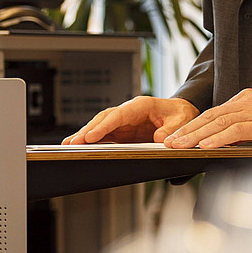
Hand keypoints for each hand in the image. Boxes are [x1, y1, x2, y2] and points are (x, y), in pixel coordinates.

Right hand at [61, 96, 198, 144]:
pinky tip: (81, 147)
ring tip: (69, 146)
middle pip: (104, 119)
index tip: (90, 136)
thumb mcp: (181, 121)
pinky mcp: (124, 132)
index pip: (118, 115)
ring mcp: (125, 122)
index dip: (104, 126)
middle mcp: (129, 112)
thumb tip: (159, 138)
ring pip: (101, 127)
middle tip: (71, 143)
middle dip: (87, 131)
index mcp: (141, 105)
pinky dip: (93, 141)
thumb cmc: (180, 114)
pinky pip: (105, 135)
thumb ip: (171, 129)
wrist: (182, 113)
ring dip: (85, 136)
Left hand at [164, 89, 251, 148]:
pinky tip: (205, 146)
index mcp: (245, 100)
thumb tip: (222, 141)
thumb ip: (242, 127)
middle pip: (210, 116)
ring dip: (196, 135)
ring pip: (219, 122)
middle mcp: (247, 102)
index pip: (212, 113)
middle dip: (187, 130)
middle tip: (168, 141)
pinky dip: (218, 138)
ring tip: (180, 145)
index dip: (192, 125)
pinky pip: (236, 130)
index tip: (176, 136)